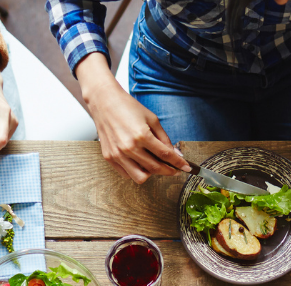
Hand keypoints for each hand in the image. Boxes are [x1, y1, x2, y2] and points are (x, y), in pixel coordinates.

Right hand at [76, 55, 187, 183]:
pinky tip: (140, 162)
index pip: (165, 155)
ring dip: (151, 173)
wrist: (104, 102)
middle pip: (155, 168)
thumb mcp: (152, 119)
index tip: (186, 167)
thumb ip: (164, 138)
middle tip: (173, 168)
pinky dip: (136, 171)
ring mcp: (117, 154)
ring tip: (154, 164)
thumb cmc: (128, 107)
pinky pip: (127, 174)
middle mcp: (129, 147)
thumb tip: (175, 154)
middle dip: (168, 170)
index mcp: (141, 135)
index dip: (178, 163)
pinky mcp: (109, 157)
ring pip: (140, 177)